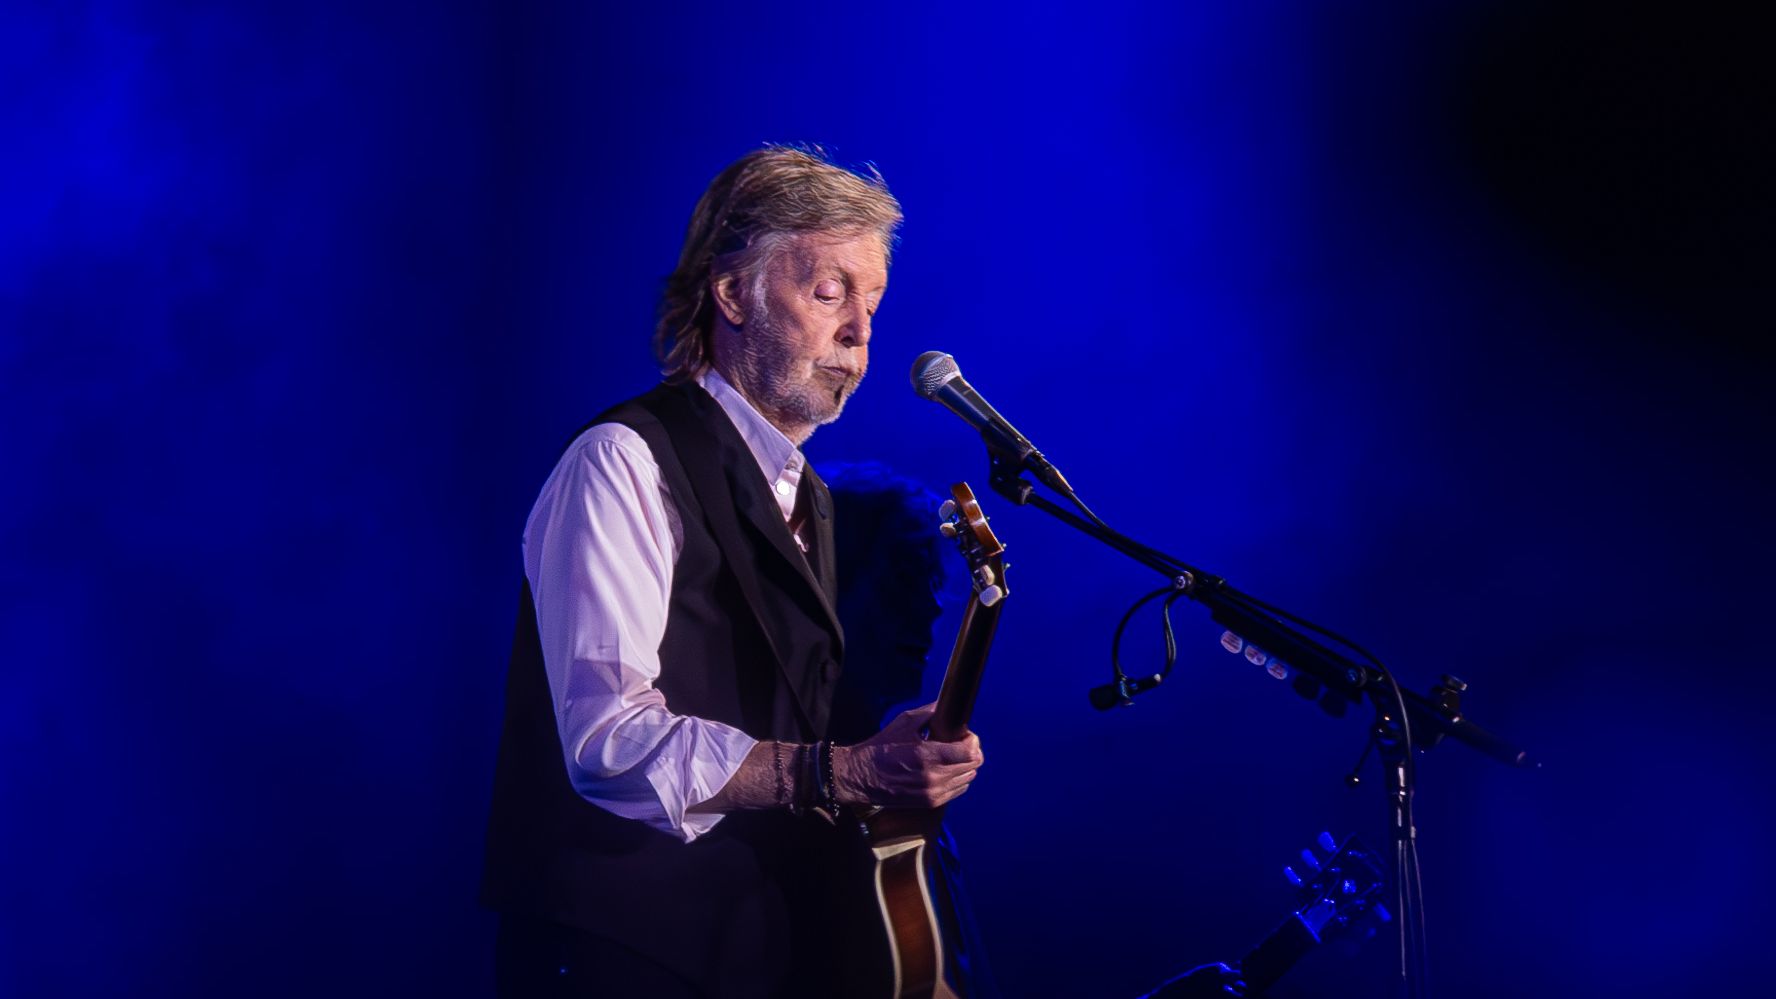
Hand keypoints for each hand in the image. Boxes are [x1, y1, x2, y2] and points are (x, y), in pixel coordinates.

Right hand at [833, 703, 983, 808]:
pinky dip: (958, 779)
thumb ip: (929, 713)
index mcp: (928, 755)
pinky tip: (947, 770)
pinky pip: (958, 790)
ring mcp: (933, 792)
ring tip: (953, 756)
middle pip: (973, 765)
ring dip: (966, 765)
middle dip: (971, 751)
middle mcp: (933, 777)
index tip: (965, 734)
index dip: (972, 740)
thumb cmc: (880, 748)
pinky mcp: (930, 802)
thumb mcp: (904, 723)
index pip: (969, 752)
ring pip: (968, 778)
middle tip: (960, 743)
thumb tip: (946, 705)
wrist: (861, 776)